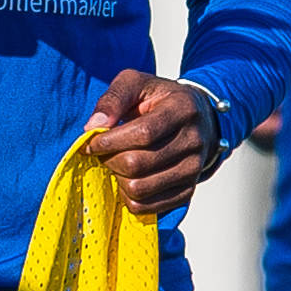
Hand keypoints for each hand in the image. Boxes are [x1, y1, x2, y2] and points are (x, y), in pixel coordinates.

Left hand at [88, 71, 219, 215]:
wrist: (198, 119)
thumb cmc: (160, 100)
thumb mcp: (136, 83)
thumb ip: (113, 98)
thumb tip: (92, 127)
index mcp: (182, 109)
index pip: (143, 134)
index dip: (110, 141)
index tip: (92, 142)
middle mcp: (193, 141)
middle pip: (137, 164)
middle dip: (109, 159)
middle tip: (103, 152)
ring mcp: (193, 169)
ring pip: (139, 189)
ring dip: (117, 179)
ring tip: (116, 163)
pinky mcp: (187, 190)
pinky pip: (147, 207)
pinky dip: (128, 196)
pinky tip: (128, 178)